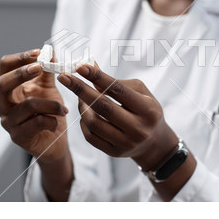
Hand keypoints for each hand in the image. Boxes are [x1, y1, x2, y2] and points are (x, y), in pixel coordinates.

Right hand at [0, 49, 69, 163]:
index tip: (39, 53)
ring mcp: (8, 121)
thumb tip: (50, 51)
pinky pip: (37, 122)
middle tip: (41, 67)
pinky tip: (58, 120)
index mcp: (9, 88)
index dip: (20, 58)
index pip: (4, 66)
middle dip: (21, 73)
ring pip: (28, 105)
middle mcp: (3, 104)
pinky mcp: (18, 136)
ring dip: (51, 103)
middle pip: (2, 84)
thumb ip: (47, 71)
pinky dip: (52, 119)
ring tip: (63, 107)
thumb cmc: (48, 112)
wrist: (54, 141)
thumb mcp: (48, 88)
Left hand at [57, 63, 178, 170]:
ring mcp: (126, 143)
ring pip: (94, 123)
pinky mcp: (114, 152)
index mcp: (147, 109)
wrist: (154, 142)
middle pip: (103, 107)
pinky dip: (84, 122)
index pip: (118, 90)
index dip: (97, 77)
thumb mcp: (139, 91)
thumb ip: (115, 81)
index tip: (80, 66)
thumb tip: (89, 66)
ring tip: (79, 96)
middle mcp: (138, 128)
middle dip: (81, 89)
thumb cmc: (145, 109)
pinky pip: (91, 136)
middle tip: (64, 76)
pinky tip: (85, 112)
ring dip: (82, 106)